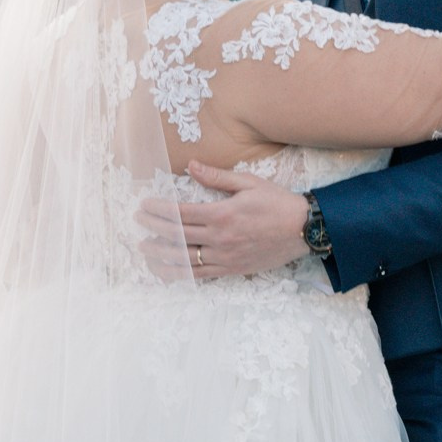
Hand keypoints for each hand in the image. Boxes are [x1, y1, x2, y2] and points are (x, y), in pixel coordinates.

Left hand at [134, 162, 309, 279]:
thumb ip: (216, 177)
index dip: (158, 210)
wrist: (303, 229)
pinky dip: (179, 273)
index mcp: (222, 214)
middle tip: (138, 221)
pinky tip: (165, 270)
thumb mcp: (248, 183)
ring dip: (159, 254)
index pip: (180, 214)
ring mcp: (224, 257)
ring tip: (144, 248)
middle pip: (177, 235)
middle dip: (153, 228)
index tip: (144, 205)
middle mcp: (220, 238)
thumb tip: (191, 166)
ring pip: (183, 258)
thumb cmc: (277, 203)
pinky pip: (199, 275)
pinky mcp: (231, 269)